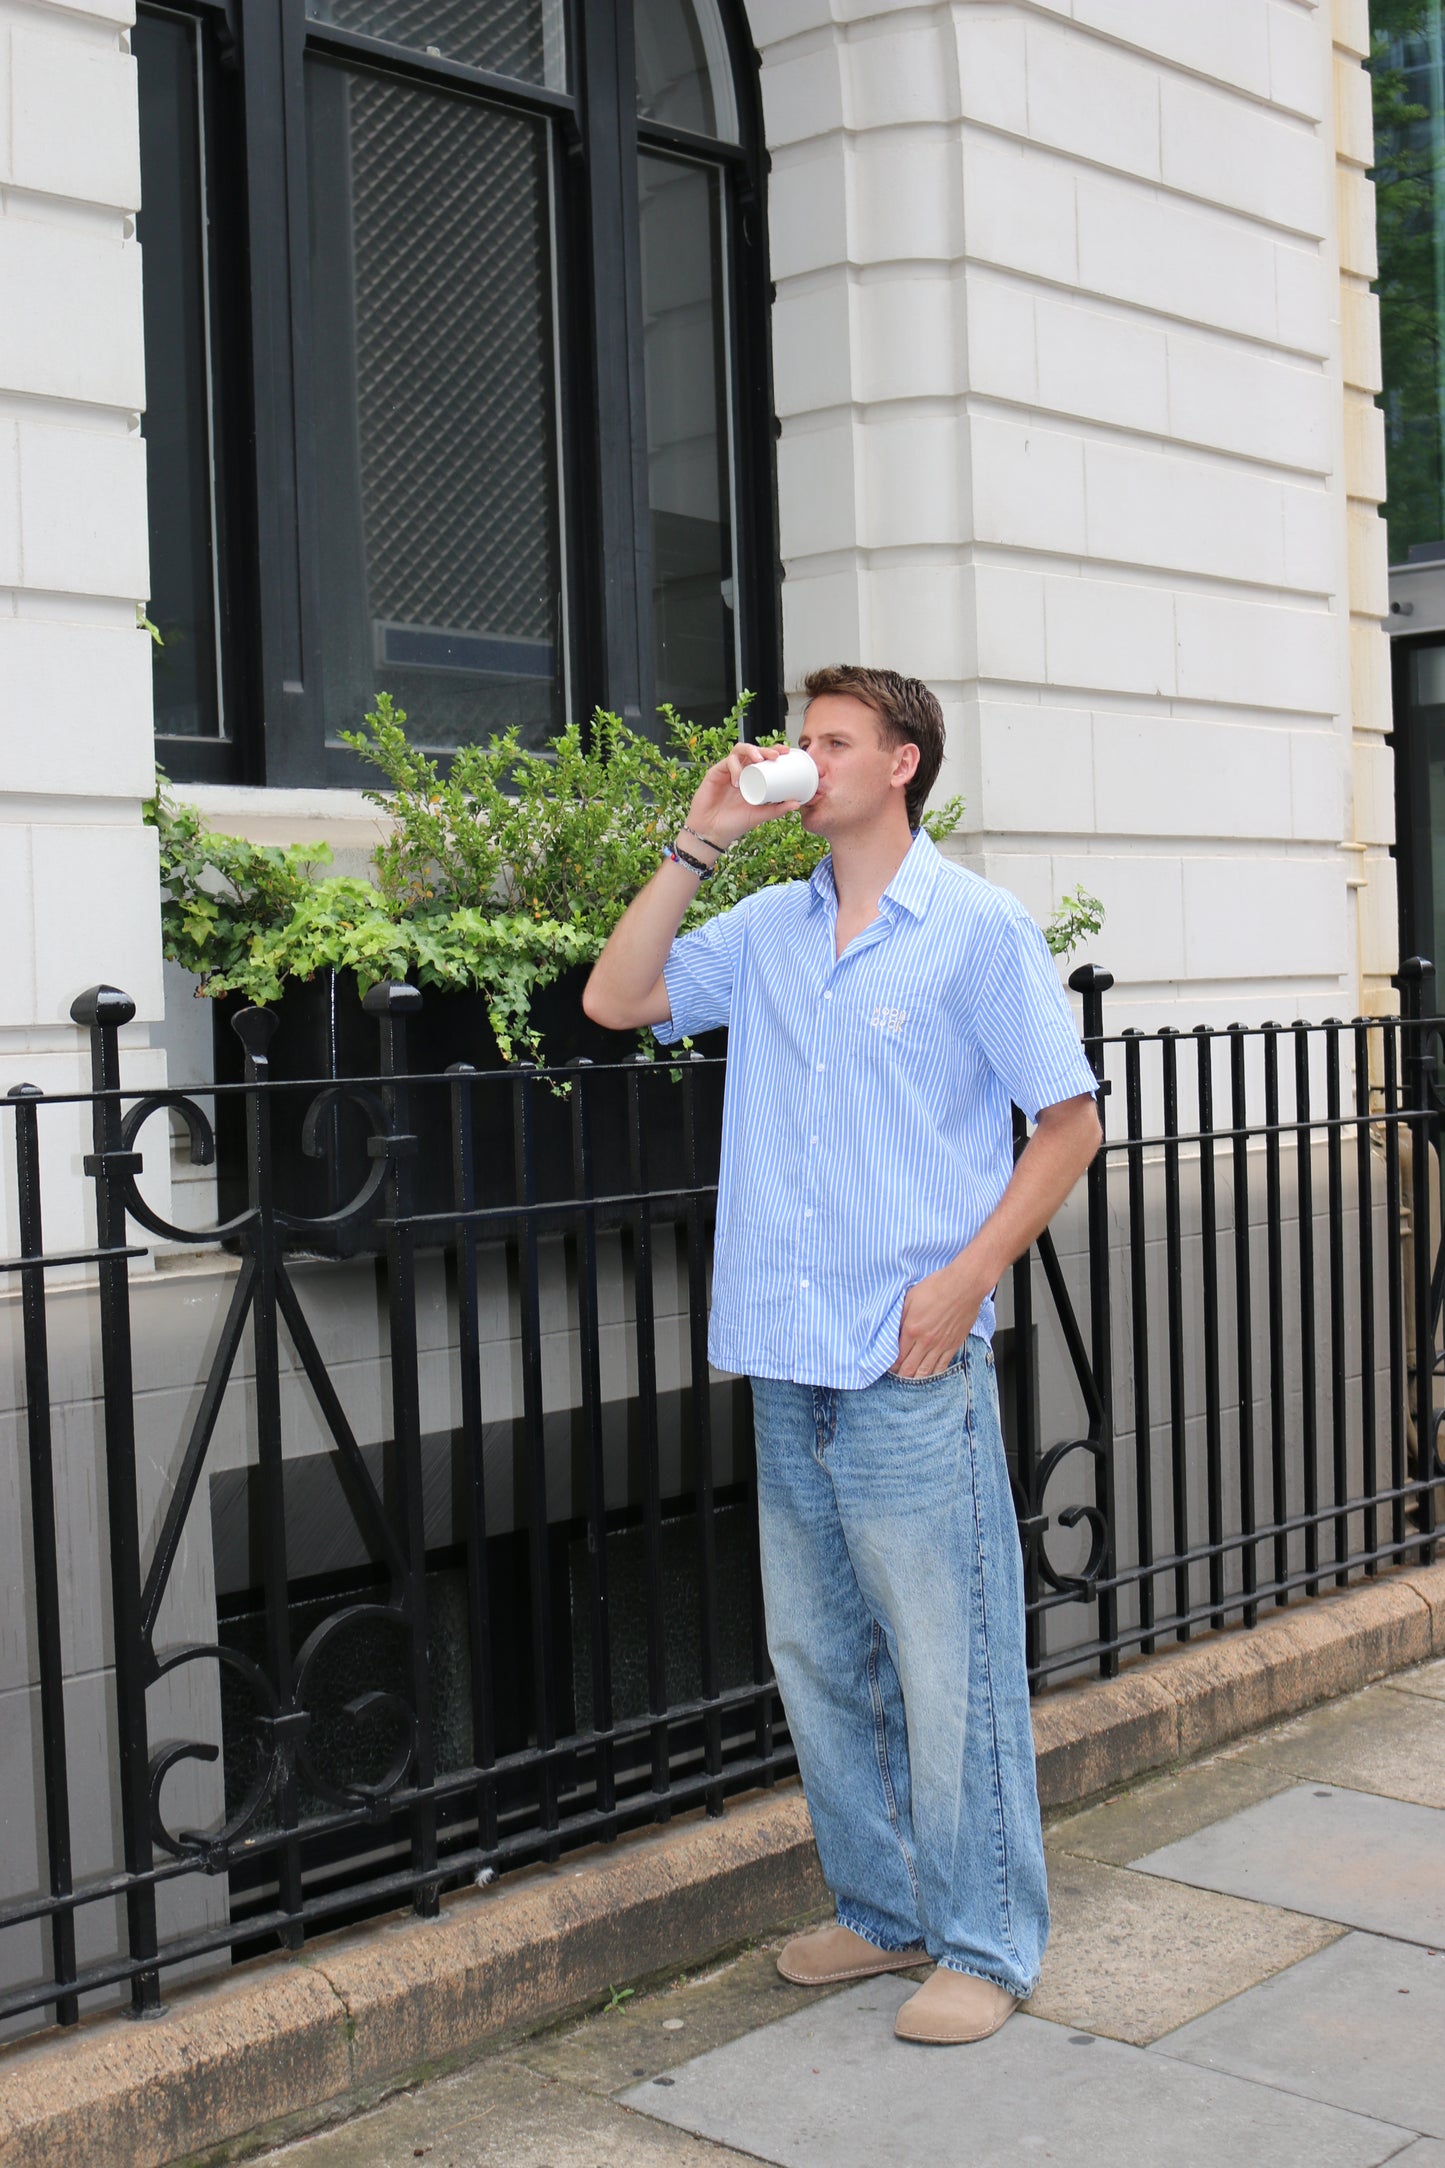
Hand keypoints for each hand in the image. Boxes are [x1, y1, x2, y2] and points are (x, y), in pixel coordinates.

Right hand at [685, 744, 804, 849]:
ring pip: (739, 750)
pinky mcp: (715, 773)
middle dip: (765, 749)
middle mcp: (741, 771)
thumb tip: (797, 804)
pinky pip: (726, 763)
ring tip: (759, 760)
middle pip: (753, 751)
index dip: (774, 750)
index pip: (764, 758)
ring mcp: (728, 771)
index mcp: (752, 778)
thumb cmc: (734, 823)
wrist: (712, 833)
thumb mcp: (760, 815)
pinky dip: (735, 768)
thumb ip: (777, 810)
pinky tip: (738, 781)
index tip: (786, 752)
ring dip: (750, 751)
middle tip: (775, 755)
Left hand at [890, 1256, 989, 1376]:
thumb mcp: (910, 1298)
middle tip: (897, 1376)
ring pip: (926, 1371)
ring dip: (916, 1378)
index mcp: (911, 1330)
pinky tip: (929, 1375)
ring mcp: (941, 1345)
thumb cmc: (937, 1287)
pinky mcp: (954, 1345)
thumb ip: (900, 1317)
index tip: (889, 1368)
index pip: (898, 1357)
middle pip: (910, 1369)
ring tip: (911, 1379)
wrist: (963, 1286)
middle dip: (901, 1376)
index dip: (892, 1366)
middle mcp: (925, 1342)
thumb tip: (893, 1330)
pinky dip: (934, 1374)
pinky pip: (942, 1366)